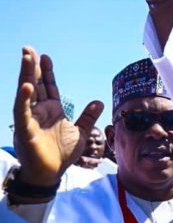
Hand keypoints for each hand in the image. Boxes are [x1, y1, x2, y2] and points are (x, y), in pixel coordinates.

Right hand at [13, 48, 103, 185]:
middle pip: (36, 84)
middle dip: (32, 67)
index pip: (49, 86)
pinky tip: (27, 86)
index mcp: (52, 110)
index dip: (47, 71)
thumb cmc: (62, 154)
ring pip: (27, 93)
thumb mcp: (81, 133)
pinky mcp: (24, 129)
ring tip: (27, 58)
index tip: (45, 56)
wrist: (51, 173)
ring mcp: (31, 118)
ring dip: (27, 75)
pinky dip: (24, 99)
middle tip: (28, 49)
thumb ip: (88, 117)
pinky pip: (23, 111)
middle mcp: (40, 111)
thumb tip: (99, 101)